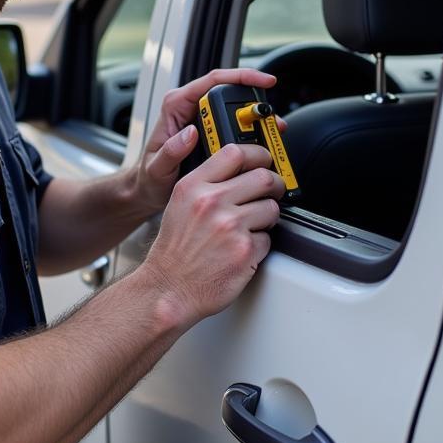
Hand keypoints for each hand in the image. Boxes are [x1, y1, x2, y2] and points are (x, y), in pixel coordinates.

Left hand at [134, 68, 283, 212]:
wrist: (149, 191)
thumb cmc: (148, 177)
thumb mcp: (156, 168)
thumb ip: (170, 151)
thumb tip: (189, 133)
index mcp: (176, 106)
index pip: (212, 80)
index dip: (240, 76)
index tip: (262, 81)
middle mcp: (191, 109)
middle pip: (229, 93)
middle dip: (255, 100)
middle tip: (272, 116)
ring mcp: (203, 121)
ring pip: (236, 110)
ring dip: (257, 119)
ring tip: (273, 129)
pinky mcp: (212, 134)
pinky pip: (236, 127)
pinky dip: (253, 133)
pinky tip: (265, 141)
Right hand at [142, 142, 285, 327]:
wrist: (168, 289)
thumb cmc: (175, 251)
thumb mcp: (180, 204)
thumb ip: (207, 183)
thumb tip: (241, 171)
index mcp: (194, 187)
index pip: (235, 153)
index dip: (258, 154)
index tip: (264, 160)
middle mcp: (211, 202)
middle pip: (263, 177)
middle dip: (274, 185)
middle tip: (272, 191)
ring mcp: (230, 226)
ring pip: (271, 208)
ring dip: (267, 217)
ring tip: (251, 227)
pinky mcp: (245, 250)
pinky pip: (268, 238)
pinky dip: (260, 245)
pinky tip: (242, 250)